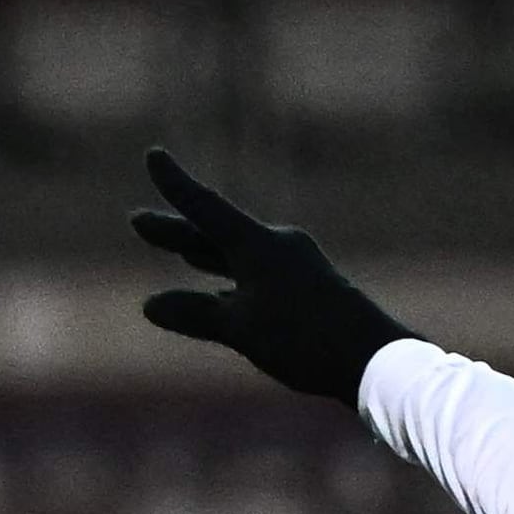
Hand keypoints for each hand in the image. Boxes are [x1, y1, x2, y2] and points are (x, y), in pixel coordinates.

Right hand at [132, 149, 410, 405]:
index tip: (154, 156)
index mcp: (258, 245)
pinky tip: (227, 297)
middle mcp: (276, 247)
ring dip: (207, 257)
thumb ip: (196, 314)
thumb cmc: (306, 338)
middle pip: (216, 235)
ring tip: (181, 252)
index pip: (205, 208)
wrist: (374, 358)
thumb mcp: (242, 328)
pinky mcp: (308, 294)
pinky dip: (232, 284)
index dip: (176, 185)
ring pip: (238, 259)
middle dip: (177, 232)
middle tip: (138, 221)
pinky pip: (258, 281)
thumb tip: (150, 305)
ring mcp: (295, 269)